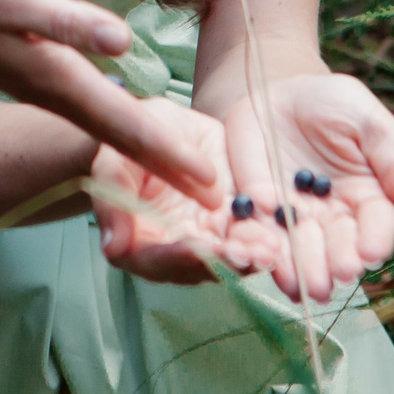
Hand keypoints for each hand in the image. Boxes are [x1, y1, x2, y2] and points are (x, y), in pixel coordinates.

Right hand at [0, 0, 223, 207]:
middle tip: (218, 201)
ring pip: (107, 132)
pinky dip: (119, 131)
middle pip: (123, 138)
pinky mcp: (34, 76)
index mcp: (58, 80)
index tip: (212, 191)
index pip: (126, 127)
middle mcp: (56, 93)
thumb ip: (65, 22)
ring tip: (186, 174)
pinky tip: (129, 129)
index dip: (170, 157)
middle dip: (169, 168)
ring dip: (148, 154)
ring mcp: (44, 89)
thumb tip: (123, 44)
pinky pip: (89, 115)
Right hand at [91, 98, 277, 283]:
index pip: (154, 260)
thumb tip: (114, 247)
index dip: (179, 257)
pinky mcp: (231, 229)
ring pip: (228, 262)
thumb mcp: (116, 155)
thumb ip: (113, 194)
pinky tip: (280, 240)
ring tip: (270, 250)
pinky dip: (265, 244)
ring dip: (250, 259)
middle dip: (225, 263)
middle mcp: (171, 250)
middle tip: (248, 254)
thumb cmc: (132, 137)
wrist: (165, 125)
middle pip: (197, 269)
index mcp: (135, 238)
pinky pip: (249, 243)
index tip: (203, 249)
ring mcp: (204, 242)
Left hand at [219, 72, 393, 302]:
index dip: (375, 241)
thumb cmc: (335, 104)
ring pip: (300, 250)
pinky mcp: (257, 211)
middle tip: (338, 275)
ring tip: (304, 285)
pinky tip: (263, 261)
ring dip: (301, 268)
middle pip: (338, 246)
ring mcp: (295, 217)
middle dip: (337, 262)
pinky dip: (260, 248)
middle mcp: (334, 217)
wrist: (281, 92)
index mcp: (369, 199)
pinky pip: (259, 233)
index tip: (370, 254)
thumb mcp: (369, 123)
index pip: (377, 226)